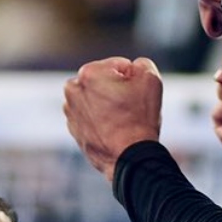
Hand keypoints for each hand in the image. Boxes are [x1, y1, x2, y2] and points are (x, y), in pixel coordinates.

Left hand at [64, 57, 164, 180]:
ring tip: (122, 120)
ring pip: (96, 99)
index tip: (137, 95)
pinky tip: (114, 131)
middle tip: (130, 107)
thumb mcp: (150, 79)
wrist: (129, 158)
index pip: (119, 66)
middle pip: (104, 81)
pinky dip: (101, 120)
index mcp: (88, 73)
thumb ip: (141, 64)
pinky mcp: (74, 129)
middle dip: (117, 90)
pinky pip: (91, 117)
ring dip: (108, 104)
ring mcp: (71, 111)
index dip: (133, 79)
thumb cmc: (139, 118)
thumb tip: (132, 68)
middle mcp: (73, 90)